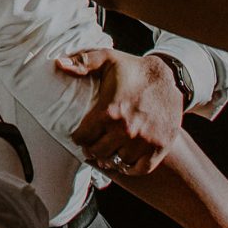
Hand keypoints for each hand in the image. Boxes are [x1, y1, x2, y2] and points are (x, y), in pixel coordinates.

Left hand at [58, 47, 183, 176]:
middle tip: (90, 146)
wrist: (169, 78)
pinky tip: (124, 161)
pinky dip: (130, 168)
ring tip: (106, 153)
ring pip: (118, 161)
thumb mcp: (107, 59)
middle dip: (91, 149)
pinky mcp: (159, 147)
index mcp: (109, 111)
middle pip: (98, 152)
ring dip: (110, 158)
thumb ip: (82, 62)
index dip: (78, 138)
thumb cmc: (134, 68)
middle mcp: (125, 129)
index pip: (83, 137)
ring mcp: (143, 141)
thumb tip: (59, 63)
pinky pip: (140, 168)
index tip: (78, 136)